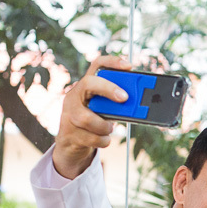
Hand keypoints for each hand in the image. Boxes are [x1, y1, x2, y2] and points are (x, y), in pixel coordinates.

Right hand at [53, 55, 130, 178]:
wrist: (72, 145)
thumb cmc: (94, 123)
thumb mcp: (105, 110)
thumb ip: (116, 105)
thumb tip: (138, 105)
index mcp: (86, 87)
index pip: (97, 66)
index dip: (112, 62)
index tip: (129, 66)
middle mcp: (74, 96)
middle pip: (88, 83)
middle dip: (108, 88)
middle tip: (124, 98)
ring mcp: (68, 114)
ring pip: (88, 118)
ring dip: (105, 126)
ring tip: (109, 128)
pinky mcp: (69, 134)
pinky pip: (92, 138)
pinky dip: (103, 140)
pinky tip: (103, 138)